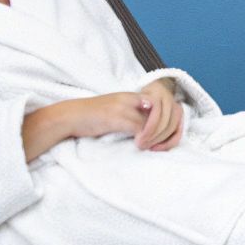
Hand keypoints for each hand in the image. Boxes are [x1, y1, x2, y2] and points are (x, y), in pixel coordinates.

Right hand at [20, 81, 183, 160]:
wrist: (69, 117)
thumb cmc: (93, 118)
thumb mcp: (119, 112)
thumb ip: (137, 116)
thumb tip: (156, 131)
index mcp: (135, 96)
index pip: (167, 103)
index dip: (174, 121)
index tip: (169, 138)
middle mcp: (133, 98)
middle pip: (166, 111)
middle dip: (170, 132)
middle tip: (162, 147)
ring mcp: (125, 106)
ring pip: (156, 121)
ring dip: (157, 137)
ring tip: (151, 147)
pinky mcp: (117, 116)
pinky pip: (141, 128)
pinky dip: (144, 139)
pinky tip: (139, 146)